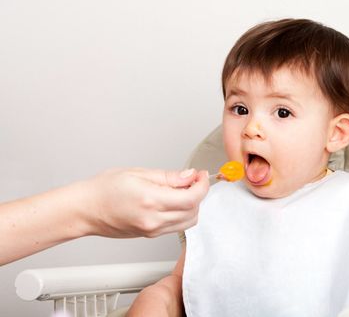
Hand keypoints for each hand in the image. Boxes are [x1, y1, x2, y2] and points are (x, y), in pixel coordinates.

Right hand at [84, 167, 208, 237]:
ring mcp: (152, 230)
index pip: (191, 198)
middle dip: (199, 194)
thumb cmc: (104, 189)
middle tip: (193, 179)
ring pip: (188, 222)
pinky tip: (174, 200)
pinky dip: (182, 214)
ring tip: (183, 189)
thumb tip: (189, 176)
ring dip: (193, 205)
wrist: (85, 210)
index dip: (202, 186)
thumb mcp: (138, 173)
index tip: (202, 175)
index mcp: (151, 201)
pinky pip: (176, 227)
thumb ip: (168, 176)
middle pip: (194, 212)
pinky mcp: (150, 235)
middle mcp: (153, 220)